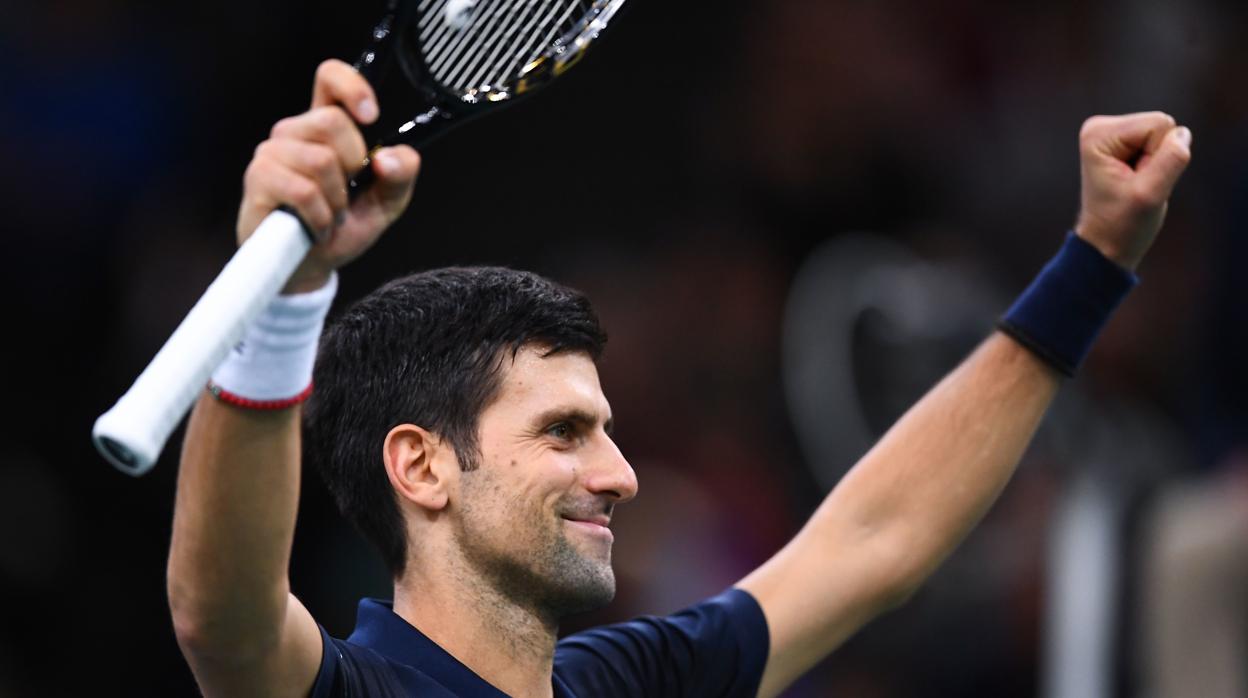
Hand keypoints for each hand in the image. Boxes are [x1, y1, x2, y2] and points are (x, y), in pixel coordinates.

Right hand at [236, 59, 421, 293]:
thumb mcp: (386, 203)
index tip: (370, 116)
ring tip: (329, 215)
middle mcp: (294, 133)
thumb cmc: (343, 228)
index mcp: (325, 128)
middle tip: (346, 195)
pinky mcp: (258, 181)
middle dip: (352, 165)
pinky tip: (316, 227)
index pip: (329, 78)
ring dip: (336, 199)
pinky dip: (320, 216)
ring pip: (319, 159)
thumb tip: (387, 158)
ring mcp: (272, 154)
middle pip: (331, 120)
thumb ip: (401, 175)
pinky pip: (303, 190)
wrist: (311, 267)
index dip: (351, 86)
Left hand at [1074, 112, 1191, 270]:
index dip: (1158, 156)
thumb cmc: (1122, 224)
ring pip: (1165, 134)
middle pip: (1162, 126)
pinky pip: (1163, 143)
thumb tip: (1183, 133)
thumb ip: (1171, 160)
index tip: (1137, 181)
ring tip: (1136, 184)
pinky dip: (1156, 164)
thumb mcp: (1150, 194)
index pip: (1159, 125)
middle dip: (1158, 158)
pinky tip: (1137, 180)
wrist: (1106, 244)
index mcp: (1099, 134)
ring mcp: (1112, 134)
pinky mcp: (1124, 142)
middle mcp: (1101, 127)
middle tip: (1138, 184)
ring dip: (1158, 163)